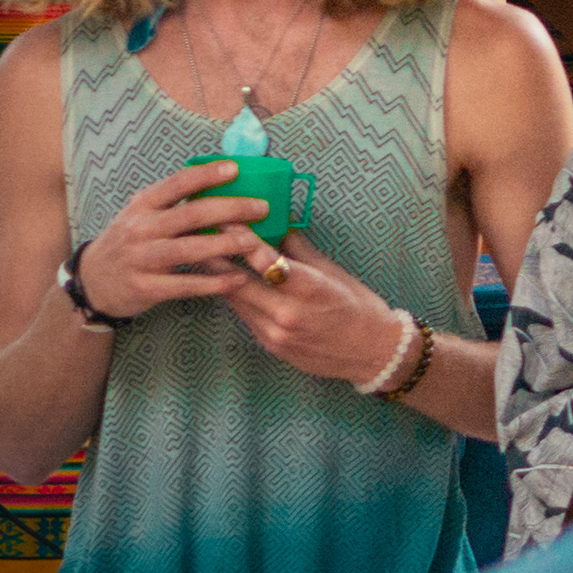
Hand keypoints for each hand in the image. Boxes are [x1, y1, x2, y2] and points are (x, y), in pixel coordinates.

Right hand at [74, 160, 270, 322]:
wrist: (93, 280)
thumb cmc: (129, 241)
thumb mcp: (140, 215)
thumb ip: (172, 203)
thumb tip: (220, 184)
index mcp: (142, 206)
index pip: (176, 184)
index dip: (206, 175)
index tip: (235, 168)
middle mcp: (140, 229)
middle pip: (191, 215)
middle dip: (230, 209)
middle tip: (262, 208)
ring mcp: (142, 259)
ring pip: (190, 249)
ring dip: (226, 245)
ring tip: (254, 243)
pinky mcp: (146, 287)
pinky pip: (186, 284)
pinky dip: (214, 282)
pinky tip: (238, 279)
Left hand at [214, 231, 411, 387]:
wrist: (373, 353)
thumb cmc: (360, 308)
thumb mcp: (335, 273)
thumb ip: (301, 252)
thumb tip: (277, 228)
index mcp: (310, 290)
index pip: (265, 261)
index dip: (242, 240)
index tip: (225, 220)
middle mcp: (288, 314)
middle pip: (238, 283)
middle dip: (216, 258)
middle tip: (199, 236)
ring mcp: (276, 334)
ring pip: (236, 301)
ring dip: (221, 278)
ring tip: (207, 256)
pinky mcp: (271, 346)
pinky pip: (246, 317)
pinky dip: (238, 299)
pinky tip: (230, 284)